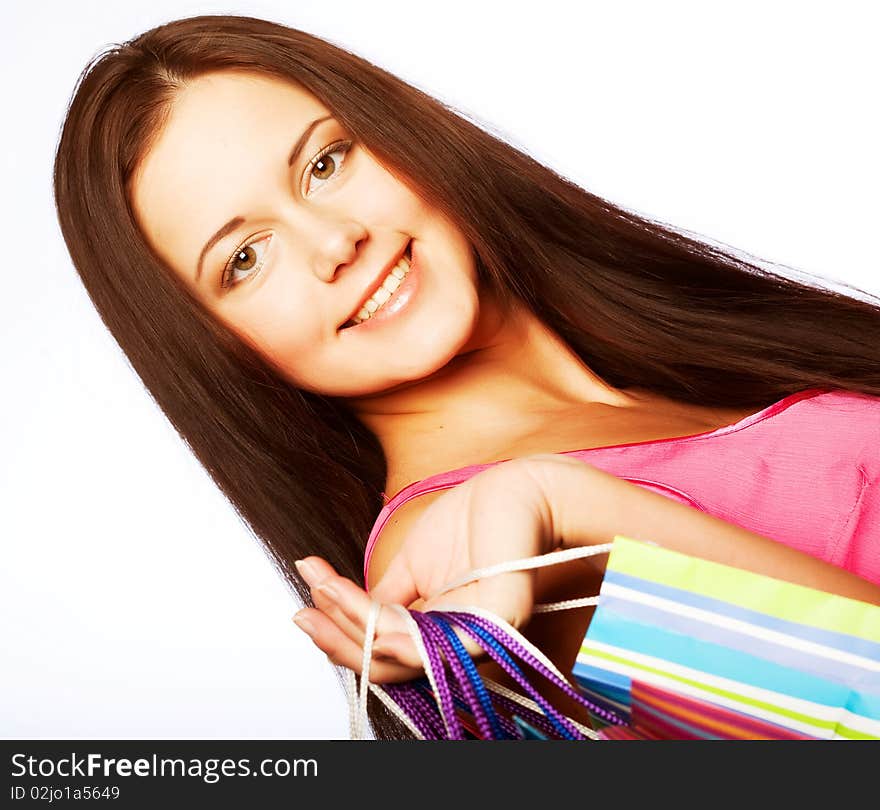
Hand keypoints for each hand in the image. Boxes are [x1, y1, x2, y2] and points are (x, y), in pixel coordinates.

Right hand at [291, 457, 561, 681]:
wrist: (518, 487)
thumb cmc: (473, 522)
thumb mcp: (413, 563)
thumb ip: (384, 597)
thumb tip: (341, 613)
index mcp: (435, 631)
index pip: (382, 649)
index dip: (339, 630)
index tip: (306, 597)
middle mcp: (454, 643)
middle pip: (384, 663)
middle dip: (336, 636)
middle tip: (303, 608)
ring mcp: (476, 637)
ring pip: (400, 655)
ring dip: (352, 622)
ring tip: (324, 588)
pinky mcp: (495, 621)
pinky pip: (433, 641)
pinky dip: (386, 628)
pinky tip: (357, 604)